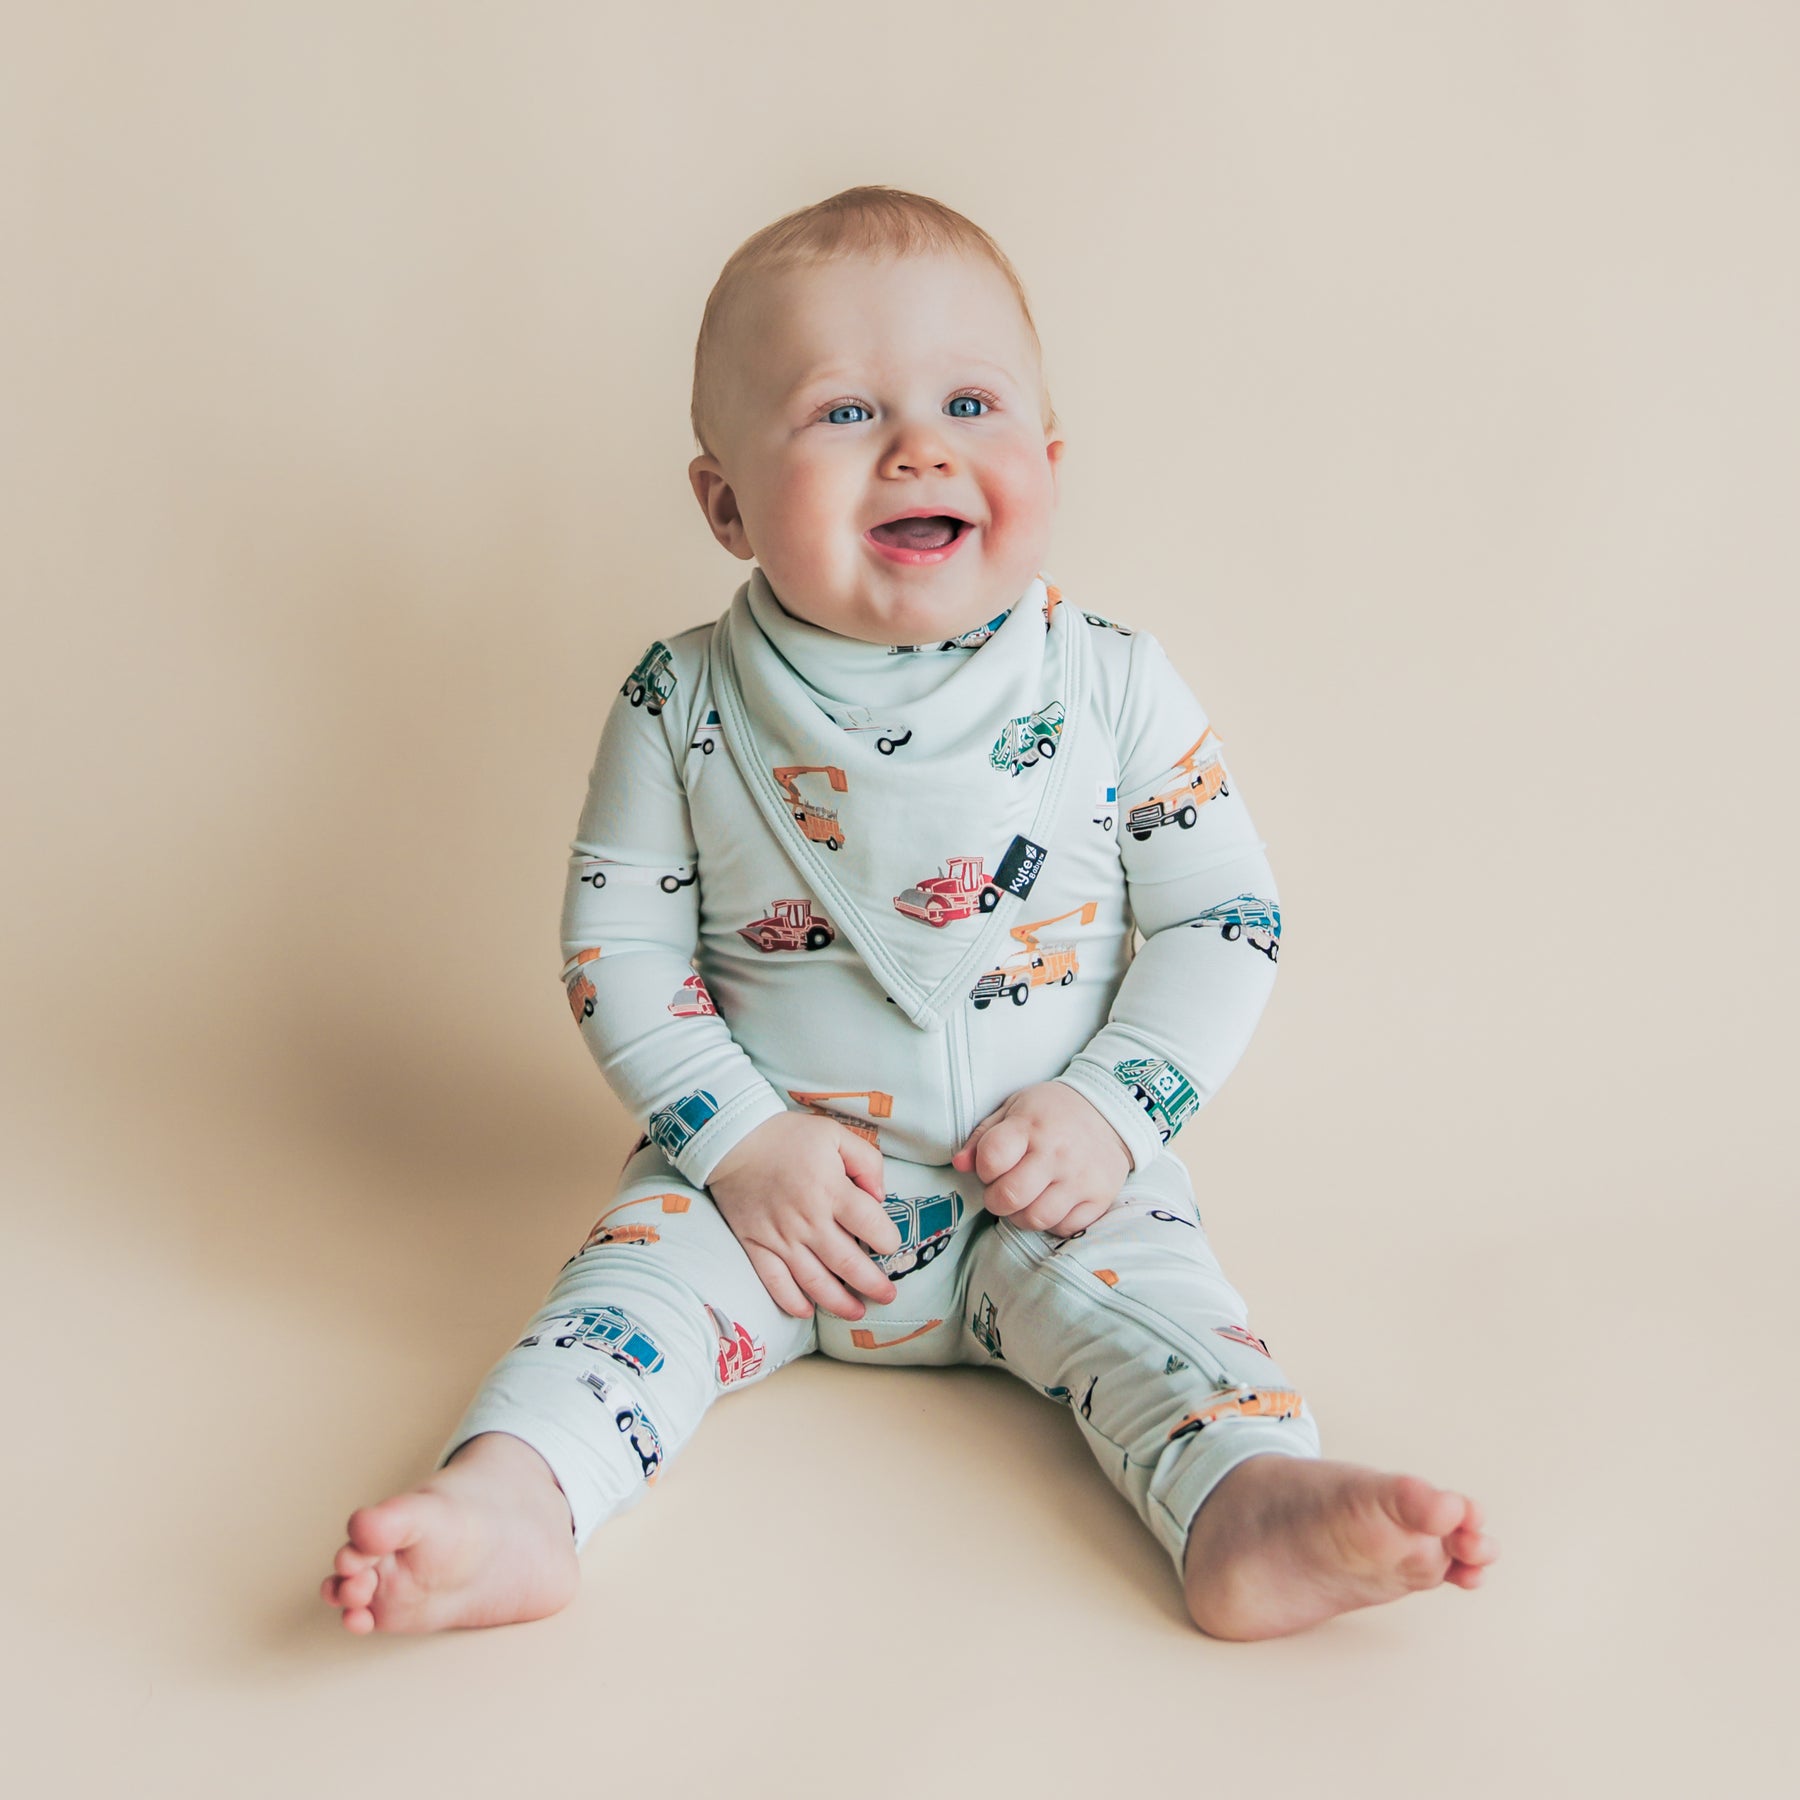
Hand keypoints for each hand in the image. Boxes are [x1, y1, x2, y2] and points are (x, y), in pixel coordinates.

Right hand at [707, 1113, 902, 1320]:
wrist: (732, 1140)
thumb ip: (867, 1162)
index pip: (872, 1226)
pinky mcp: (756, 1245)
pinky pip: (775, 1283)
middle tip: (888, 1295)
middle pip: (849, 1264)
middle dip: (874, 1284)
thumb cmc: (788, 1136)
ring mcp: (780, 1237)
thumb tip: (881, 1196)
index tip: (891, 1245)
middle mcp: (808, 1220)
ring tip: (857, 1311)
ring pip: (816, 1282)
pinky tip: (807, 1311)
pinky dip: (792, 1302)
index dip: (888, 1240)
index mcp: (831, 1190)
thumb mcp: (836, 1134)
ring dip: (840, 1303)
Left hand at [951, 1082, 1130, 1236]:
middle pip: (1010, 1196)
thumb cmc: (1052, 1112)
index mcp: (1031, 1126)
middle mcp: (1057, 1153)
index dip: (983, 1168)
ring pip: (1036, 1218)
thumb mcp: (1013, 1109)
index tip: (991, 1166)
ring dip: (1021, 1215)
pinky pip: (1064, 1227)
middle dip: (996, 1200)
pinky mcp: (1099, 1197)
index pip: (991, 1159)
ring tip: (1025, 1199)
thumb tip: (959, 1164)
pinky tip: (1050, 1203)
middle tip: (1002, 1191)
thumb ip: (983, 1137)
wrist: (1109, 1113)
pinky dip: (1051, 1222)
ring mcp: (1080, 1178)